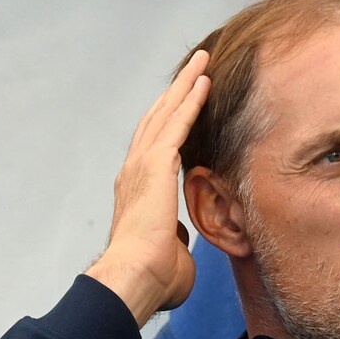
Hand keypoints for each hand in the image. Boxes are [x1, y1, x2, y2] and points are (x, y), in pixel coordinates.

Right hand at [86, 51, 210, 326]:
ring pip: (167, 112)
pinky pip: (177, 123)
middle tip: (194, 67)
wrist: (136, 278)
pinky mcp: (155, 164)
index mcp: (137, 191)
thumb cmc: (153, 277)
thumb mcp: (170, 251)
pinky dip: (191, 100)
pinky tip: (204, 81)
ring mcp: (142, 165)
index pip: (156, 147)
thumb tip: (180, 239)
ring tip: (202, 60)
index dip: (169, 122)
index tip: (183, 103)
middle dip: (176, 91)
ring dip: (185, 84)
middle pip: (158, 119)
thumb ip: (175, 237)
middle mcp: (134, 171)